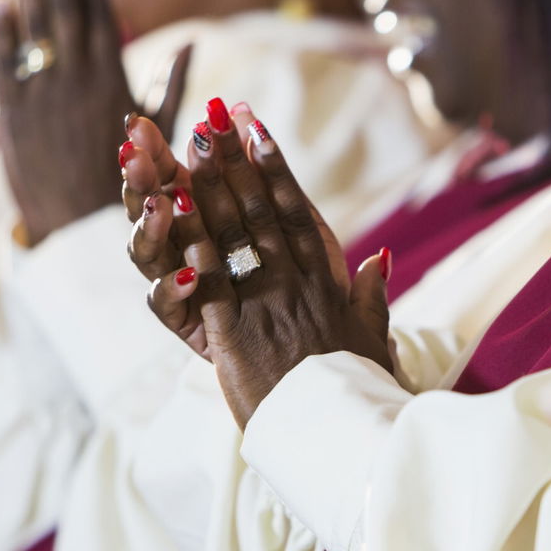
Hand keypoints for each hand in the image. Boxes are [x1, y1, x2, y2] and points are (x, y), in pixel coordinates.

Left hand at [0, 0, 184, 246]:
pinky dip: (2, 30)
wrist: (80, 231)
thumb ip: (168, 82)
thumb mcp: (157, 131)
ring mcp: (41, 95)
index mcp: (113, 79)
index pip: (98, 13)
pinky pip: (3, 62)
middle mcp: (77, 80)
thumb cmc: (127, 182)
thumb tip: (189, 41)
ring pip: (32, 25)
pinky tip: (1, 1)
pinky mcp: (11, 114)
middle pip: (63, 7)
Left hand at [132, 100, 391, 427]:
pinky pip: (211, 281)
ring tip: (191, 143)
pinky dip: (191, 242)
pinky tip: (173, 210)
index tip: (258, 125)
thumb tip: (377, 262)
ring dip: (209, 186)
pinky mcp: (235, 336)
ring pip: (234, 235)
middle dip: (235, 159)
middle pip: (260, 210)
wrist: (345, 435)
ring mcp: (265, 306)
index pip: (296, 211)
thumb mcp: (373, 338)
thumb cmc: (360, 390)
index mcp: (323, 282)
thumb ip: (370, 296)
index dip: (275, 166)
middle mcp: (295, 284)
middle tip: (214, 114)